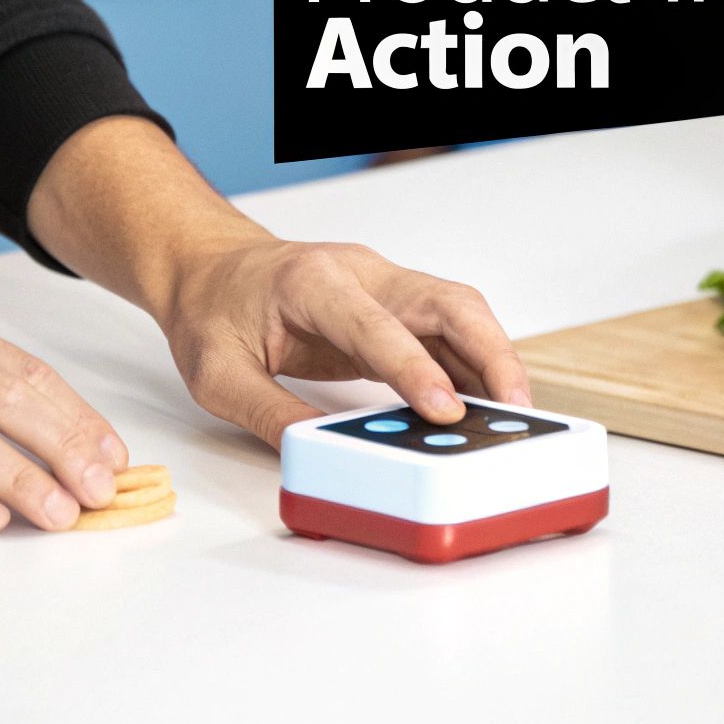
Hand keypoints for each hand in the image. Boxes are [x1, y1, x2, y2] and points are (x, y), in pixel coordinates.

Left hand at [152, 239, 530, 445]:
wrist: (207, 268)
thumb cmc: (211, 310)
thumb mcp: (217, 374)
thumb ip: (269, 414)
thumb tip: (319, 454)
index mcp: (311, 282)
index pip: (375, 324)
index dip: (414, 368)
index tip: (446, 410)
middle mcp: (359, 273)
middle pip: (444, 301)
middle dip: (489, 351)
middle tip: (515, 408)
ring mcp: (382, 286)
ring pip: (457, 312)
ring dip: (493, 357)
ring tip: (516, 413)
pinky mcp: (392, 309)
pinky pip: (446, 332)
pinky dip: (474, 364)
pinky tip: (487, 403)